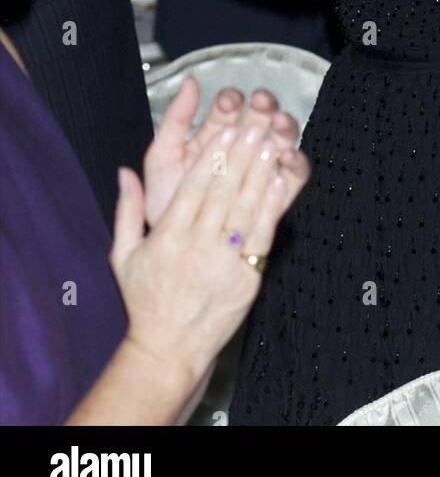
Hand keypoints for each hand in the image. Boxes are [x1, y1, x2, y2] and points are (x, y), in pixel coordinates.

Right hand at [111, 104, 309, 389]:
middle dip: (240, 157)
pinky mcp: (246, 279)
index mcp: (167, 239)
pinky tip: (279, 185)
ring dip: (259, 175)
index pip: (192, 189)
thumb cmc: (146, 301)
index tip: (224, 131)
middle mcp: (196, 248)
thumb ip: (126, 211)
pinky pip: (260, 239)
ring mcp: (223, 264)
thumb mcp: (123, 256)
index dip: (211, 158)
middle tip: (254, 126)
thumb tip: (123, 171)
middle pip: (222, 194)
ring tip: (270, 145)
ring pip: (244, 211)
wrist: (169, 350)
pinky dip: (271, 210)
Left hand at [144, 78, 300, 226]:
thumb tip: (190, 80)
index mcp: (213, 138)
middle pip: (259, 120)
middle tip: (263, 102)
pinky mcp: (278, 196)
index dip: (230, 100)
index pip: (227, 109)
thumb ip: (175, 120)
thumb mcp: (162, 160)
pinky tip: (289, 157)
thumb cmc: (166, 207)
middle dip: (262, 108)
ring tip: (280, 124)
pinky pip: (293, 178)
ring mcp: (261, 172)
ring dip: (284, 129)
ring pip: (280, 142)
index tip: (229, 100)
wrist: (176, 254)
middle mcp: (241, 150)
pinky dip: (295, 164)